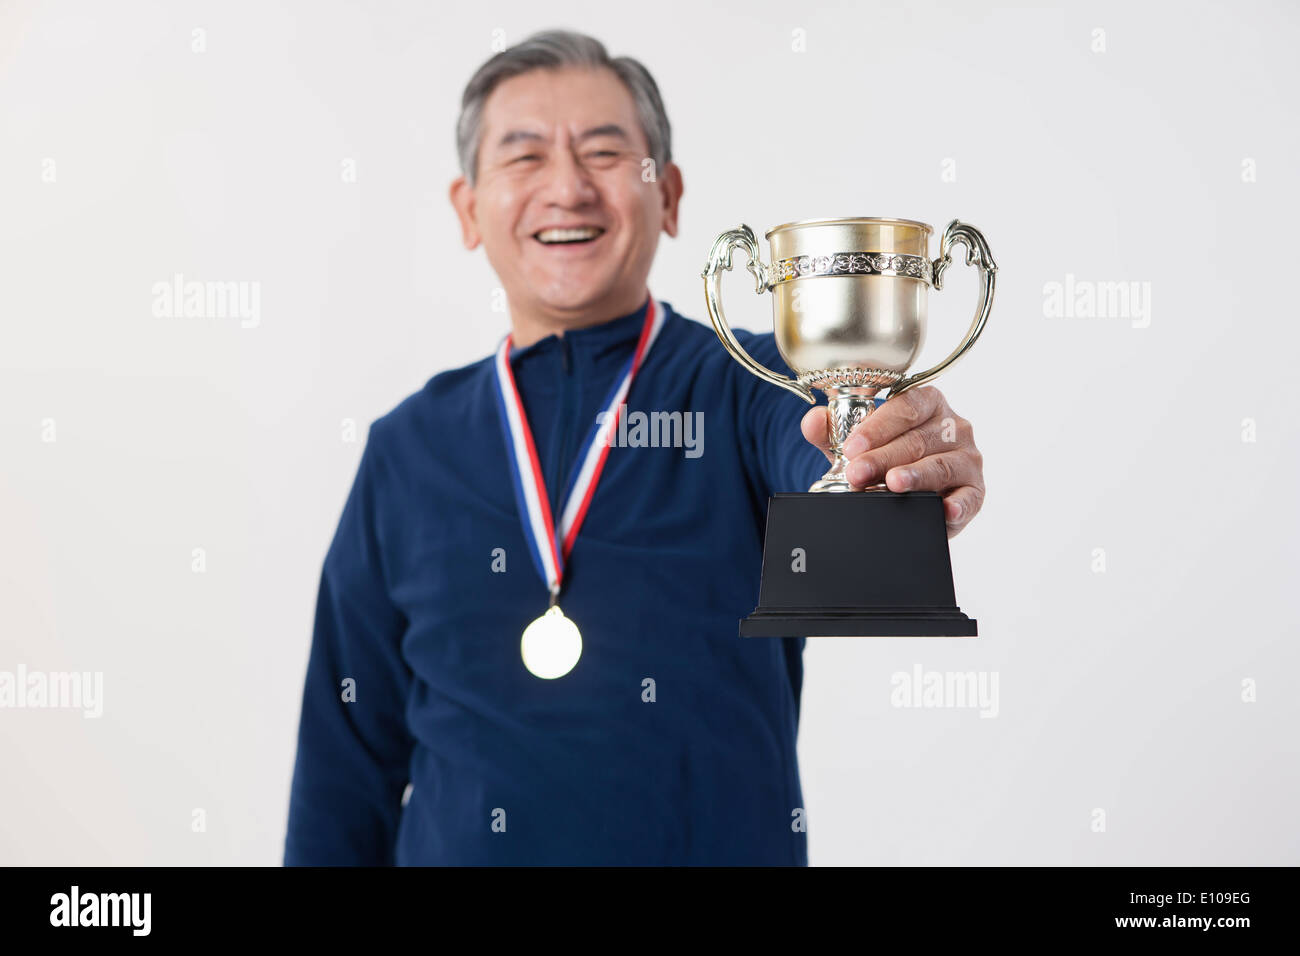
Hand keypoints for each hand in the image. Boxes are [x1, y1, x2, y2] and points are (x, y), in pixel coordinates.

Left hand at [800, 385, 984, 537]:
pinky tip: (944, 510)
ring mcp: (967, 458)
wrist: (910, 495)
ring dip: (914, 476)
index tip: (852, 446)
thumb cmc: (888, 459)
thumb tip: (813, 420)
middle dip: (883, 457)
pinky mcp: (975, 490)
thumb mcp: (858, 444)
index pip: (905, 407)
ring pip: (940, 465)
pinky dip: (958, 504)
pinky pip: (970, 497)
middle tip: (857, 473)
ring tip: (892, 484)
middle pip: (917, 439)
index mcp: (927, 403)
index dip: (877, 427)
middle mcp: (953, 426)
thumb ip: (832, 431)